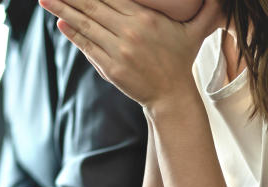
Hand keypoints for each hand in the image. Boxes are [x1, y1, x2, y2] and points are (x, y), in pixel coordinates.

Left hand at [39, 0, 221, 110]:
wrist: (171, 96)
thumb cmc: (181, 60)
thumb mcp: (196, 30)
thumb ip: (208, 9)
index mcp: (146, 18)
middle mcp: (130, 32)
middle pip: (94, 5)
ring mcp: (118, 51)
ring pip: (85, 24)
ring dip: (63, 10)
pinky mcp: (109, 68)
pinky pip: (87, 46)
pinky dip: (73, 33)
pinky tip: (60, 21)